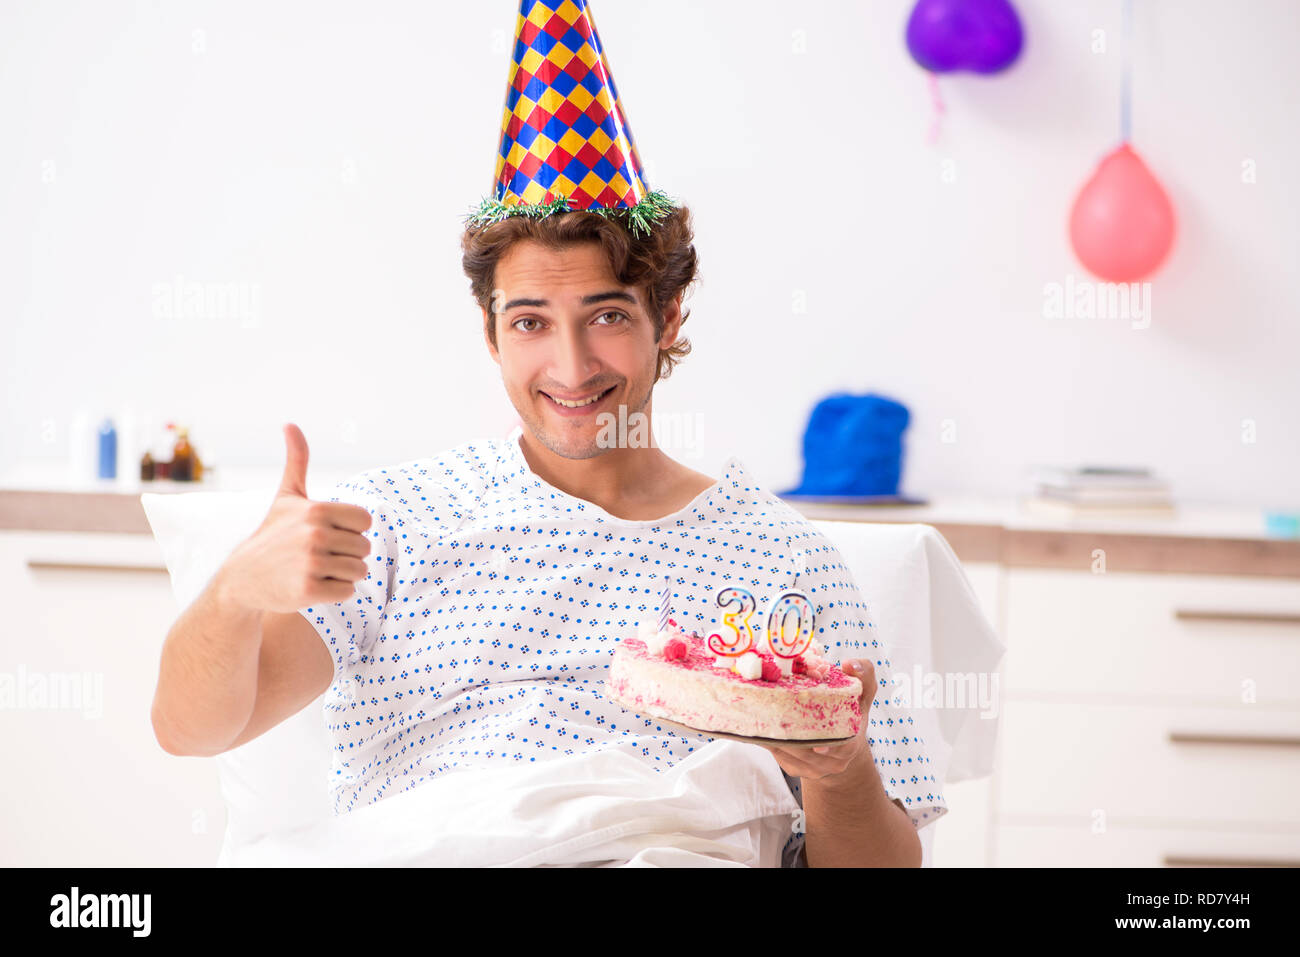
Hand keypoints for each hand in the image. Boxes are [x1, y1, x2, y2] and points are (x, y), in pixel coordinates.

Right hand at [217, 423, 373, 612]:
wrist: (241, 578)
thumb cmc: (271, 534)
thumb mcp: (286, 496)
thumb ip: (296, 461)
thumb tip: (290, 423)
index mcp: (317, 509)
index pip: (365, 521)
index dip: (351, 530)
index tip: (328, 533)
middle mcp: (315, 534)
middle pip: (364, 548)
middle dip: (346, 554)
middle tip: (318, 555)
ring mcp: (312, 562)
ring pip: (359, 571)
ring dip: (342, 574)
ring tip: (316, 569)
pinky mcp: (309, 590)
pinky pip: (347, 592)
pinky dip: (335, 592)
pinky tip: (312, 585)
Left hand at [757, 659, 876, 782]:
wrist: (841, 746)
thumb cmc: (851, 714)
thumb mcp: (862, 695)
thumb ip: (863, 675)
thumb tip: (849, 663)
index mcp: (851, 743)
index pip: (842, 747)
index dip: (829, 745)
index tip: (815, 741)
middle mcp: (834, 761)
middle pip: (808, 752)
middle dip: (791, 736)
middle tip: (774, 716)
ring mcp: (814, 770)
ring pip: (790, 755)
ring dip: (776, 738)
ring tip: (762, 717)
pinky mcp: (795, 771)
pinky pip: (779, 757)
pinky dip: (770, 742)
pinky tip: (761, 727)